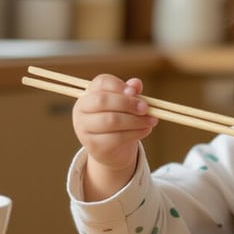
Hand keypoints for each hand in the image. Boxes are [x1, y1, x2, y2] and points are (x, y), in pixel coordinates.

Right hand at [72, 74, 157, 199]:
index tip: (134, 92)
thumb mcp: (125, 105)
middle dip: (127, 103)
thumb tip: (136, 84)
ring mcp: (85, 129)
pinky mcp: (94, 146)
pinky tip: (146, 130)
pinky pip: (117, 137)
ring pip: (111, 120)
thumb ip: (130, 93)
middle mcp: (81, 110)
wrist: (112, 150)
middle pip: (102, 100)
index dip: (118, 85)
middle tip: (146, 108)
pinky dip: (136, 132)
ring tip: (152, 120)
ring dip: (136, 120)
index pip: (100, 83)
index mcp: (88, 94)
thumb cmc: (119, 121)